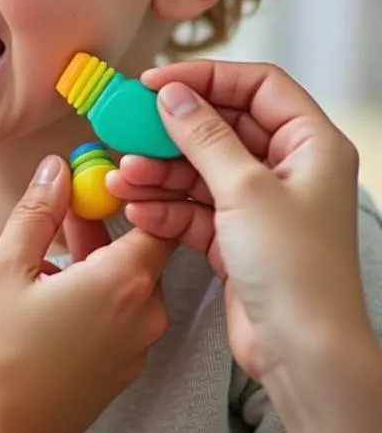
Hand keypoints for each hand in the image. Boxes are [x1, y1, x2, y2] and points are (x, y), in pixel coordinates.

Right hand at [0, 155, 175, 432]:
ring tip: (48, 248)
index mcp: (124, 282)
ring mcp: (139, 344)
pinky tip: (53, 289)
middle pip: (140, 246)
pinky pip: (121, 310)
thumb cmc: (0, 354)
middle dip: (103, 222)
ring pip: (129, 279)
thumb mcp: (7, 268)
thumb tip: (57, 168)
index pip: (157, 216)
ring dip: (97, 256)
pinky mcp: (125, 366)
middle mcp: (146, 312)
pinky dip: (96, 290)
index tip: (94, 177)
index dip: (131, 191)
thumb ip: (37, 212)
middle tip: (59, 205)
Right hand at [107, 60, 371, 380]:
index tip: (157, 84)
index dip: (207, 77)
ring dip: (157, 174)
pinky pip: (191, 208)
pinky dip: (163, 208)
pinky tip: (136, 212)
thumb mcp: (244, 189)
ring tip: (121, 180)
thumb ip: (203, 136)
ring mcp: (260, 205)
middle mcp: (288, 170)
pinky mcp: (235, 238)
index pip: (258, 86)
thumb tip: (172, 95)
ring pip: (198, 170)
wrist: (304, 355)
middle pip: (221, 128)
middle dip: (171, 133)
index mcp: (311, 145)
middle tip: (127, 129)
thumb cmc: (296, 270)